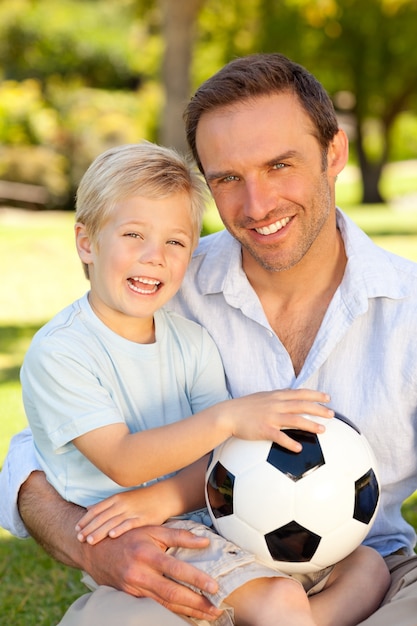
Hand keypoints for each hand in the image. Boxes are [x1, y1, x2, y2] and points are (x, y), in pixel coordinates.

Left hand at [76, 485, 168, 544]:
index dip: (85, 519)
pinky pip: (129, 524)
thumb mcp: (122, 497)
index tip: (76, 529)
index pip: (96, 509)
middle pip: (102, 516)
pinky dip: (120, 529)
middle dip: (89, 528)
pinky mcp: (143, 518)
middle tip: (78, 538)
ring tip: (90, 541)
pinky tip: (112, 536)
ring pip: (112, 521)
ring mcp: (132, 510)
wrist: (163, 496)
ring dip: (100, 531)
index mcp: (115, 498)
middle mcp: (121, 504)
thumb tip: (87, 508)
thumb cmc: (141, 499)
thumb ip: (105, 504)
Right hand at [81, 524, 222, 620]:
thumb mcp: (152, 529)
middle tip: (216, 609)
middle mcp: (139, 574)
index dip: (196, 579)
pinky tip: (186, 615)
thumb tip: (205, 542)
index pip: (176, 569)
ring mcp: (133, 590)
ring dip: (188, 612)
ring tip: (207, 615)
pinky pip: (154, 608)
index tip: (214, 587)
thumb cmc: (127, 537)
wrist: (94, 551)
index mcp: (146, 554)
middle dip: (196, 604)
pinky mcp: (130, 599)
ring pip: (164, 605)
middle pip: (171, 594)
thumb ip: (179, 535)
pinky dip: (172, 613)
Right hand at [226, 388, 332, 451]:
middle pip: (301, 405)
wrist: (228, 414)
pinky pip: (279, 437)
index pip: (300, 393)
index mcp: (276, 396)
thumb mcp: (263, 397)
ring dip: (310, 425)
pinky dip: (289, 442)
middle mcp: (275, 404)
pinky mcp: (263, 429)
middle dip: (319, 409)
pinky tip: (299, 448)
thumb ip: (277, 397)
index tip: (328, 397)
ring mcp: (270, 417)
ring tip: (323, 430)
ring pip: (294, 420)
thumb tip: (290, 397)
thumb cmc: (245, 407)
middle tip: (332, 414)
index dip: (315, 394)